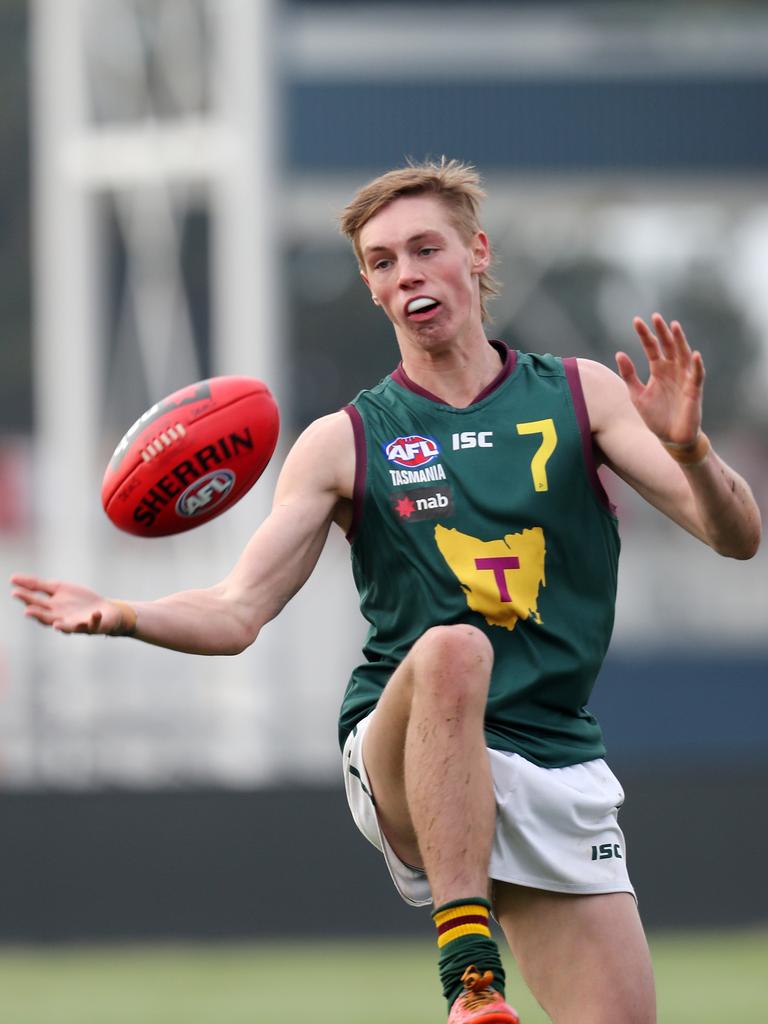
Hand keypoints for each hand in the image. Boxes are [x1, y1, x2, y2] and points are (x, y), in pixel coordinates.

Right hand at [10, 575, 125, 634]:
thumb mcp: (58, 588)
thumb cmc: (78, 601)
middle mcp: (62, 619)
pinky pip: (94, 623)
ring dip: (62, 626)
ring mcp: (78, 624)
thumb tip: (13, 578)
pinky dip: (94, 619)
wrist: (104, 610)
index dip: (26, 599)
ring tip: (56, 624)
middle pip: (47, 618)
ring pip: (68, 627)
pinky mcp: (94, 625)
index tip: (15, 592)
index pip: (36, 605)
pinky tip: (94, 613)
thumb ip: (37, 585)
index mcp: (52, 609)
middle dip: (38, 615)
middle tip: (27, 611)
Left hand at [615, 313, 704, 445]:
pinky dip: (696, 365)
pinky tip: (694, 355)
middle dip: (662, 332)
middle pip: (668, 346)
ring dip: (680, 341)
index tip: (636, 321)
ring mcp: (684, 378)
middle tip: (656, 317)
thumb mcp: (637, 395)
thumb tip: (619, 353)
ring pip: (683, 355)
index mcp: (658, 369)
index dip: (645, 335)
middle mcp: (672, 370)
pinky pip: (697, 375)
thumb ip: (629, 375)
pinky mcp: (694, 390)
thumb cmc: (655, 416)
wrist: (670, 438)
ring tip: (674, 326)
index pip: (652, 347)